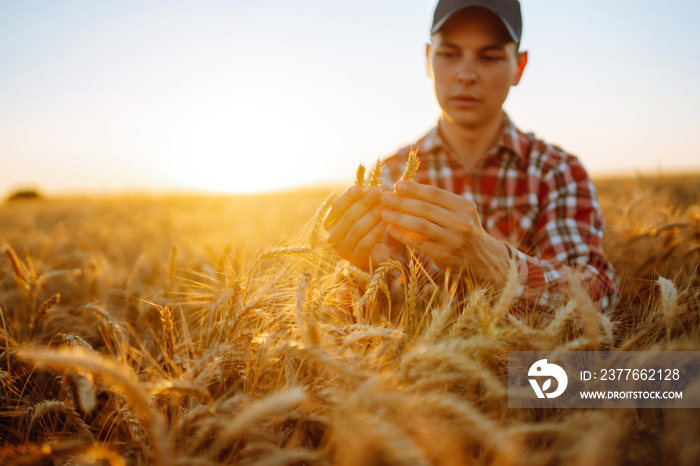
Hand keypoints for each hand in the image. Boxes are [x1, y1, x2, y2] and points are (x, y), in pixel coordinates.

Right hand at [324, 185, 393, 270]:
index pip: (337, 207)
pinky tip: (385, 221)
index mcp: (329, 222)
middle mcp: (332, 236)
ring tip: (384, 205)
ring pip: (357, 229)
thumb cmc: (365, 228)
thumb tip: (372, 187)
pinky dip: (376, 230)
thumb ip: (361, 202)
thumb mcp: (360, 214)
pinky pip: (366, 242)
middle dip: (364, 203)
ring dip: (372, 215)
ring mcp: (343, 249)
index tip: (359, 187)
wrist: (372, 254)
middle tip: (378, 192)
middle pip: (348, 217)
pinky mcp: (355, 258)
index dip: (348, 196)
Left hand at [379, 181, 509, 282]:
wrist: (481, 258)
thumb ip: (437, 202)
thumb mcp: (459, 211)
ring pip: (420, 226)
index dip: (414, 189)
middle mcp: (461, 223)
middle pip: (425, 209)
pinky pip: (418, 243)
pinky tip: (390, 229)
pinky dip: (402, 235)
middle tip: (384, 197)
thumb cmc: (462, 228)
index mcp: (465, 207)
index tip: (397, 185)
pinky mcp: (443, 256)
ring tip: (384, 213)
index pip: (435, 194)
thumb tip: (404, 189)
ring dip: (398, 218)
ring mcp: (452, 240)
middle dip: (401, 202)